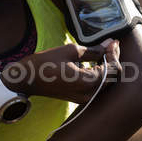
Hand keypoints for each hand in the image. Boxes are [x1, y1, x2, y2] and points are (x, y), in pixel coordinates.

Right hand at [1, 38, 120, 102]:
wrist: (27, 80)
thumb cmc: (45, 64)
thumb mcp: (71, 51)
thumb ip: (94, 49)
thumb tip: (109, 43)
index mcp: (87, 82)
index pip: (112, 70)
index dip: (114, 54)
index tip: (113, 42)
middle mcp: (89, 94)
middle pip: (111, 78)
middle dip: (113, 59)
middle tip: (111, 44)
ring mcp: (84, 98)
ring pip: (105, 82)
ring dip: (107, 66)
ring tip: (105, 50)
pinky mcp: (79, 98)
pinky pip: (96, 86)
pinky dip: (99, 73)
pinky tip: (96, 61)